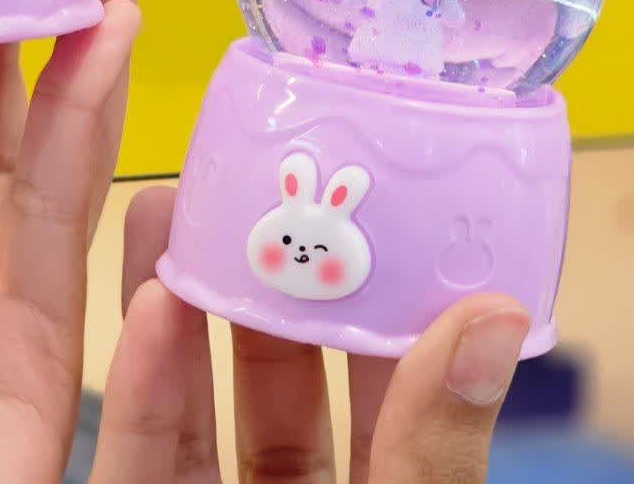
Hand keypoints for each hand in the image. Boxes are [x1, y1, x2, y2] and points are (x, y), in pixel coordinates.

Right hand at [92, 187, 528, 483]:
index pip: (387, 385)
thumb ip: (438, 452)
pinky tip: (148, 304)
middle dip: (258, 277)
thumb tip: (492, 317)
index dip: (374, 291)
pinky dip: (140, 388)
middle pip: (277, 380)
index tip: (359, 198)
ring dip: (179, 303)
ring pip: (194, 406)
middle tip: (243, 179)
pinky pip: (141, 462)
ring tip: (166, 203)